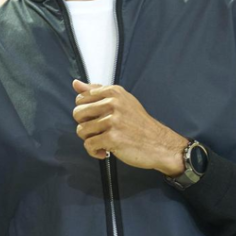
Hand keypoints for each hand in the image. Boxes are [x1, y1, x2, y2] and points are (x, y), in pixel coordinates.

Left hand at [71, 80, 187, 175]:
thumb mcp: (121, 100)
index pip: (81, 98)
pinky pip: (89, 145)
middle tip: (98, 131)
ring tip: (103, 140)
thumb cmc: (139, 124)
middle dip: (84, 125)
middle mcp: (113, 103)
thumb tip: (76, 83)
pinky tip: (105, 150)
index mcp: (114, 92)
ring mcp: (113, 120)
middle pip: (77, 113)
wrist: (160, 144)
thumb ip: (97, 91)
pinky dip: (94, 151)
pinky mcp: (113, 137)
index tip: (96, 119)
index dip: (85, 112)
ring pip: (81, 130)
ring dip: (90, 139)